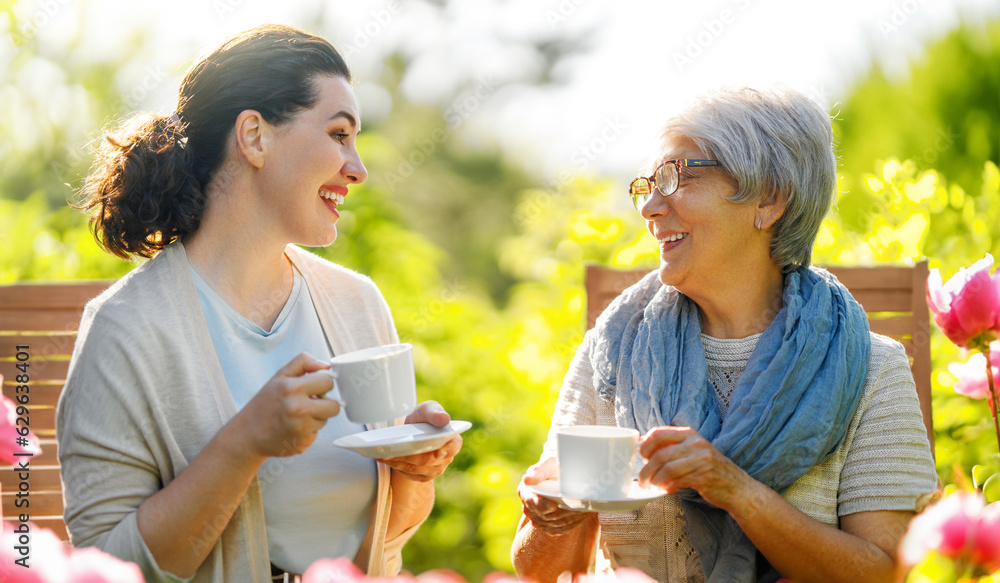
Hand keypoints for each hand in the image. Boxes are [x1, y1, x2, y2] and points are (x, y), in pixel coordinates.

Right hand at [237, 352, 339, 458]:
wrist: (247, 434)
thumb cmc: (264, 404)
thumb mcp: (279, 376)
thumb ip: (303, 363)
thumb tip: (326, 365)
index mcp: (293, 388)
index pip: (329, 382)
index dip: (323, 384)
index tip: (315, 388)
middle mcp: (298, 409)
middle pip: (334, 405)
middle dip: (325, 403)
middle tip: (309, 403)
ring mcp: (301, 429)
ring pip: (325, 420)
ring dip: (316, 417)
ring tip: (296, 416)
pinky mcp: (303, 443)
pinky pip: (316, 434)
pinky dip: (307, 431)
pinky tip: (293, 428)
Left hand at [376, 401, 461, 481]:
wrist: (413, 430)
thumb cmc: (423, 418)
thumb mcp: (428, 410)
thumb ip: (435, 413)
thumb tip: (444, 419)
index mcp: (452, 439)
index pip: (454, 447)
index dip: (447, 451)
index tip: (437, 453)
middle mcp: (446, 458)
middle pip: (428, 460)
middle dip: (409, 456)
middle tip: (391, 451)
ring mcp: (435, 469)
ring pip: (415, 468)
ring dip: (398, 462)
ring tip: (382, 455)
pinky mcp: (422, 476)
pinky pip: (408, 474)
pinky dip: (395, 466)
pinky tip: (384, 459)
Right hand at [517, 457, 589, 534]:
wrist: (562, 477)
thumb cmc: (554, 467)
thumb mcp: (548, 464)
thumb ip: (538, 471)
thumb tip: (527, 479)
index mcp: (525, 491)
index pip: (531, 502)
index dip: (541, 505)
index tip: (553, 506)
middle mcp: (529, 507)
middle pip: (544, 516)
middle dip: (561, 512)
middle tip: (577, 508)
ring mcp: (538, 518)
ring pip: (553, 524)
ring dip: (569, 519)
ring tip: (583, 511)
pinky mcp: (548, 526)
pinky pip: (558, 530)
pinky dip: (570, 525)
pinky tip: (580, 517)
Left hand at [637, 426, 752, 511]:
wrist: (738, 488)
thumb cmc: (712, 470)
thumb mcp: (694, 451)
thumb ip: (674, 448)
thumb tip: (645, 447)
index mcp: (690, 434)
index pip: (658, 433)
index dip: (645, 445)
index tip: (642, 458)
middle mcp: (695, 443)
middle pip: (659, 454)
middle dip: (646, 469)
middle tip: (642, 479)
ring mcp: (701, 459)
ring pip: (666, 469)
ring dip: (654, 480)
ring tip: (651, 487)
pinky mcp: (704, 476)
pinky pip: (677, 481)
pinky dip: (667, 486)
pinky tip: (667, 490)